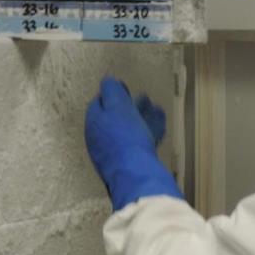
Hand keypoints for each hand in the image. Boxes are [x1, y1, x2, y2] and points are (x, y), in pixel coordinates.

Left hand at [84, 77, 182, 211]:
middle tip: (144, 98)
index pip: (98, 103)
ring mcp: (114, 152)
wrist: (137, 172)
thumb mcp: (117, 105)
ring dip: (142, 117)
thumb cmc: (125, 134)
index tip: (125, 88)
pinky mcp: (129, 162)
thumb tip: (107, 81)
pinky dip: (148, 131)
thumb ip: (112, 91)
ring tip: (156, 108)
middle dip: (129, 106)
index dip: (111, 94)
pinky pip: (138, 142)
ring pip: (129, 130)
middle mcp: (100, 138)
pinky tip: (160, 126)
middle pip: (114, 118)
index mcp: (94, 123)